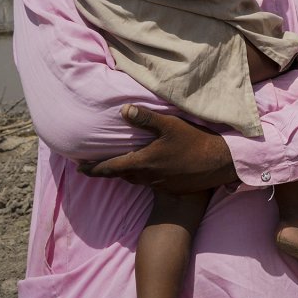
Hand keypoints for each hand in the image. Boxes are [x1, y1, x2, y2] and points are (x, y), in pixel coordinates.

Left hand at [82, 105, 238, 192]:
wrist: (219, 164)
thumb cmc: (194, 142)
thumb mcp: (170, 125)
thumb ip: (146, 118)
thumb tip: (123, 110)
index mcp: (141, 162)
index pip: (109, 167)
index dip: (92, 168)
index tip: (79, 168)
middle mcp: (146, 176)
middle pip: (120, 174)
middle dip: (107, 170)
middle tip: (96, 164)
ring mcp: (158, 184)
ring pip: (135, 179)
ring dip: (125, 172)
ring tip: (121, 164)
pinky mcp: (170, 187)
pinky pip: (149, 182)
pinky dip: (143, 175)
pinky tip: (151, 167)